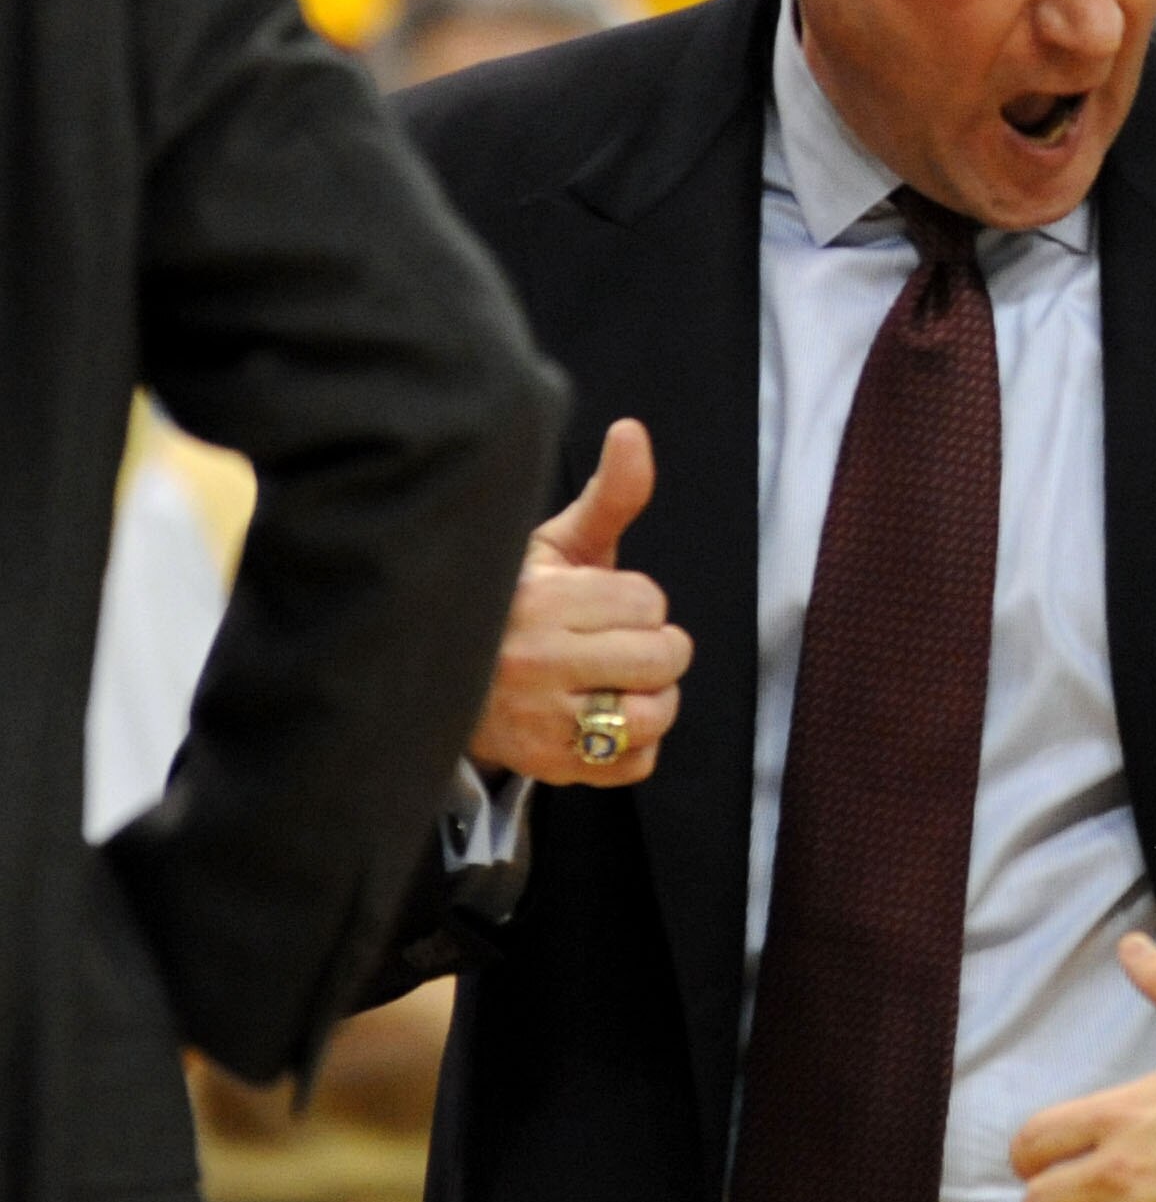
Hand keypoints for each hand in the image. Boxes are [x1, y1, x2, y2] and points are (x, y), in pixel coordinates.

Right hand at [465, 419, 688, 786]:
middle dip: (655, 648)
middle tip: (618, 646)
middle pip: (663, 656)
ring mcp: (541, 725)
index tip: (604, 607)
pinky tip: (602, 721)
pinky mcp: (549, 770)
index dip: (639, 603)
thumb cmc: (521, 604)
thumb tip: (634, 431)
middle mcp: (536, 664)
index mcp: (541, 601)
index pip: (648, 602)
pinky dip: (634, 748)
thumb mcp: (556, 546)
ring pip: (656, 715)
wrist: (447, 682)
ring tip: (616, 683)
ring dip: (651, 699)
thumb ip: (610, 496)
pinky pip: (637, 765)